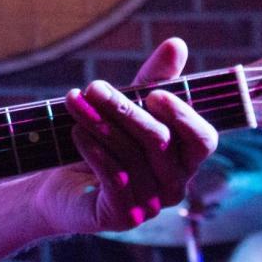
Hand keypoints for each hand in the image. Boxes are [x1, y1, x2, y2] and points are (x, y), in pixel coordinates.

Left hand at [32, 38, 217, 234]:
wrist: (59, 187)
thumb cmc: (101, 143)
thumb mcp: (126, 109)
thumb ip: (153, 81)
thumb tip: (176, 44)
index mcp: (185, 159)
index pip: (202, 139)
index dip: (183, 116)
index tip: (155, 93)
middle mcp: (175, 185)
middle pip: (159, 141)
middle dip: (125, 109)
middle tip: (94, 87)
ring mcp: (152, 205)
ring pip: (132, 156)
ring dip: (100, 124)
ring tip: (74, 103)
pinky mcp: (124, 217)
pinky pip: (114, 177)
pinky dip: (94, 150)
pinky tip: (77, 133)